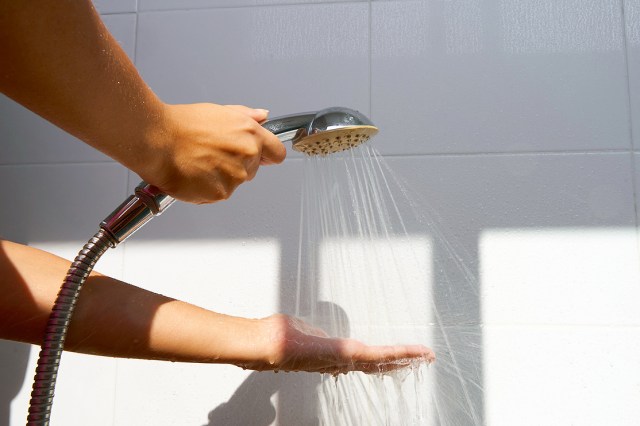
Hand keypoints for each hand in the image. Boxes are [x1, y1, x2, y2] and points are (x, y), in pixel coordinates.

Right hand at [140, 103, 285, 203]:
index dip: (268, 155)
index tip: (262, 157)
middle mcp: (247, 156)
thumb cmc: (182, 124)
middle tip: (212, 154)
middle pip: (253, 169)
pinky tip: (194, 174)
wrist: (156, 140)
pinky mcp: (219, 194)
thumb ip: (246, 116)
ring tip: (199, 162)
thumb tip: (262, 116)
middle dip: (237, 164)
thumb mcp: (219, 111)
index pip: (277, 153)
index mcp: (250, 135)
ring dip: (221, 177)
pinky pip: (218, 195)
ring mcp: (234, 177)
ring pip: (235, 183)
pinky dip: (207, 188)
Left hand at [242, 314, 434, 374]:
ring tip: (424, 355)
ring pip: (381, 360)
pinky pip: (376, 355)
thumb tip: (312, 330)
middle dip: (401, 361)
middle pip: (377, 363)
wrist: (266, 344)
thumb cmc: (276, 338)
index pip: (363, 359)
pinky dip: (397, 353)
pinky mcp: (345, 355)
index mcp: (331, 354)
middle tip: (423, 358)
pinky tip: (412, 353)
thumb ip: (311, 333)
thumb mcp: (301, 331)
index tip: (398, 357)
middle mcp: (340, 360)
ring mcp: (343, 359)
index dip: (383, 359)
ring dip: (404, 357)